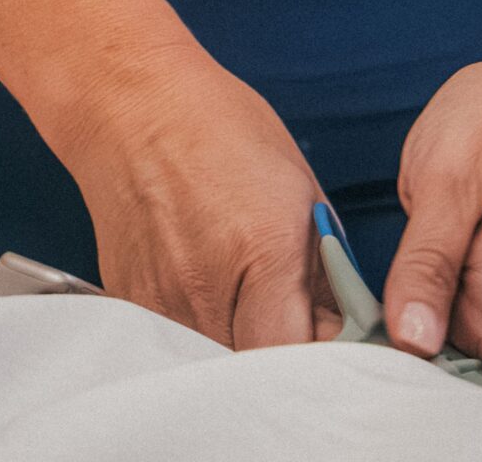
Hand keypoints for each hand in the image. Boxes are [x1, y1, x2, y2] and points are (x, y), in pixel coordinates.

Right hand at [49, 37, 340, 348]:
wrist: (129, 103)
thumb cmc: (217, 126)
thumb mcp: (297, 185)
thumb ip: (325, 270)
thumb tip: (352, 331)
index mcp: (263, 250)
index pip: (301, 360)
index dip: (327, 368)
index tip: (341, 354)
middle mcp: (207, 288)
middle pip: (259, 378)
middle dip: (288, 369)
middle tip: (301, 334)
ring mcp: (163, 305)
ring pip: (218, 372)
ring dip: (245, 356)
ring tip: (255, 311)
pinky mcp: (134, 308)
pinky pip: (182, 350)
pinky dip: (207, 338)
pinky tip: (213, 298)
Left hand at [380, 24, 481, 406]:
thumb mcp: (449, 174)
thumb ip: (429, 258)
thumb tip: (412, 338)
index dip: (466, 425)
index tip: (405, 416)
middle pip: (479, 396)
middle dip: (425, 404)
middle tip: (358, 385)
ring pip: (461, 368)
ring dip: (413, 373)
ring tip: (355, 363)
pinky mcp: (480, 289)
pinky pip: (451, 334)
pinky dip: (414, 342)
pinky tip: (371, 334)